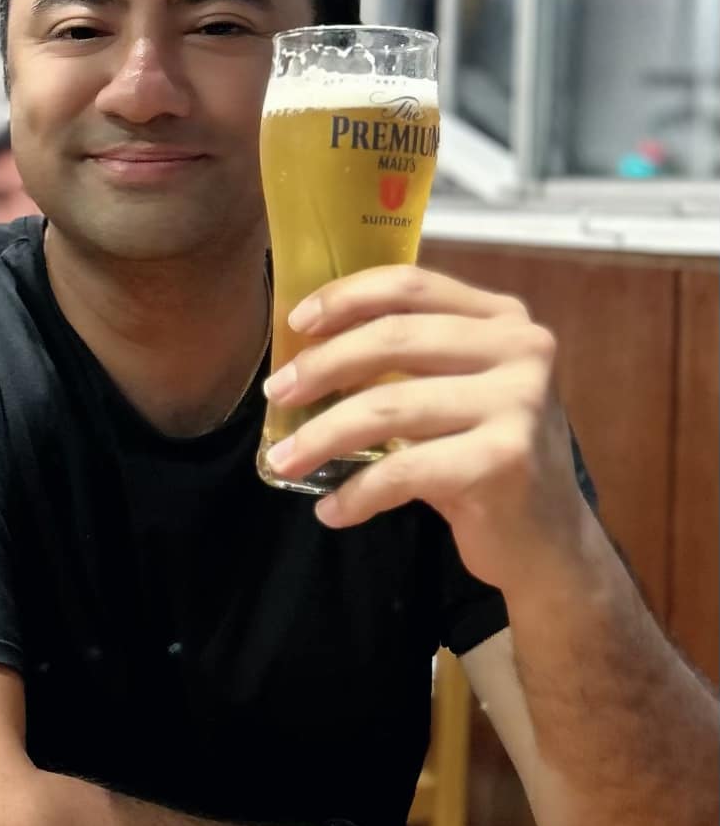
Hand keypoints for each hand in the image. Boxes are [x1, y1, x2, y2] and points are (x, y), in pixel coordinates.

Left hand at [261, 266, 591, 592]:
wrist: (550, 540)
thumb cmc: (484, 454)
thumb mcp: (458, 389)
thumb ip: (408, 357)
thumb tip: (303, 347)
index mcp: (503, 319)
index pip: (411, 285)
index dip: (346, 297)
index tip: (296, 322)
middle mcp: (520, 350)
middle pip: (393, 338)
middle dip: (320, 366)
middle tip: (276, 392)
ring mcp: (518, 405)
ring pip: (387, 407)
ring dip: (320, 438)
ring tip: (283, 460)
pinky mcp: (505, 461)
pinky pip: (403, 470)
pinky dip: (356, 493)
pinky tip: (332, 510)